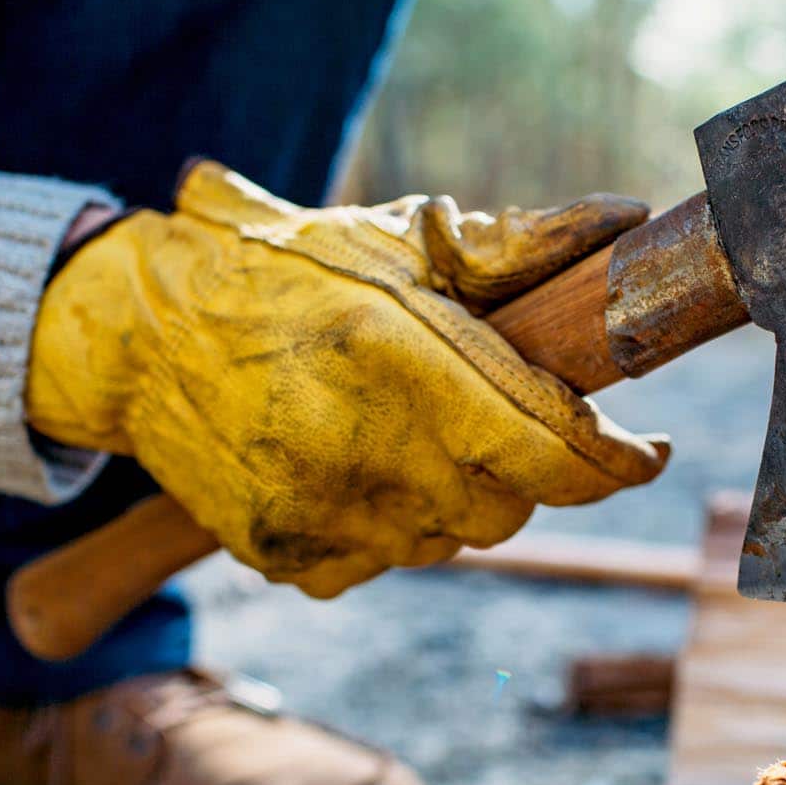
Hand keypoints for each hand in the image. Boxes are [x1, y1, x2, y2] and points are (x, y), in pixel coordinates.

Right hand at [26, 162, 668, 597]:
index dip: (621, 462)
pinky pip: (381, 565)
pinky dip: (392, 527)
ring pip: (452, 541)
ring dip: (458, 497)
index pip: (556, 450)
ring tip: (413, 433)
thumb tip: (624, 219)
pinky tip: (360, 469)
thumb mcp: (393, 238)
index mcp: (405, 359)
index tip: (650, 450)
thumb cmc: (277, 271)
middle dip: (527, 470)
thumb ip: (514, 241)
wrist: (135, 334)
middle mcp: (369, 448)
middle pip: (513, 507)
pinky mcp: (286, 555)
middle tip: (497, 419)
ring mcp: (323, 512)